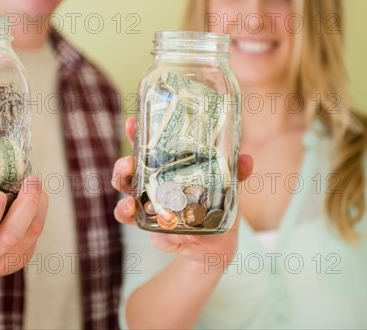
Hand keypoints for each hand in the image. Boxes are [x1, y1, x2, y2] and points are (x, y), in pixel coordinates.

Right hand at [0, 160, 47, 304]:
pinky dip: (40, 218)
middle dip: (25, 207)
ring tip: (37, 185)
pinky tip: (39, 199)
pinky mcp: (17, 261)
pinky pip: (34, 241)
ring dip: (37, 210)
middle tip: (31, 179)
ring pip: (27, 238)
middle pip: (8, 238)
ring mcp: (0, 264)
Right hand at [111, 117, 252, 267]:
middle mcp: (151, 190)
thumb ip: (235, 173)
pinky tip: (164, 238)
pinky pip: (153, 238)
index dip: (136, 135)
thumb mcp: (228, 186)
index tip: (133, 122)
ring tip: (131, 204)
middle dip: (122, 168)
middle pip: (127, 175)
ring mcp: (151, 214)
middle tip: (129, 164)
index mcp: (164, 171)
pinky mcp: (160, 237)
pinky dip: (159, 239)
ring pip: (125, 206)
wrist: (218, 243)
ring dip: (124, 205)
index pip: (145, 149)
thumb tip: (245, 159)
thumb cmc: (217, 207)